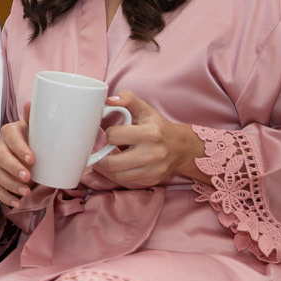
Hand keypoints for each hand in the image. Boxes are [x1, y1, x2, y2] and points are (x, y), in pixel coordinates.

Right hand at [0, 109, 34, 208]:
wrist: (33, 153)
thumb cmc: (36, 139)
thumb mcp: (37, 128)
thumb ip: (34, 117)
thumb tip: (30, 102)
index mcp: (9, 132)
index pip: (10, 139)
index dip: (20, 149)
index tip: (33, 159)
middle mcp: (0, 147)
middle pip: (1, 159)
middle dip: (14, 169)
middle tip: (28, 177)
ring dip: (11, 185)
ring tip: (26, 192)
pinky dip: (6, 197)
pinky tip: (17, 202)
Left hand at [92, 90, 207, 188]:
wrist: (180, 146)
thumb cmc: (158, 126)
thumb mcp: (145, 109)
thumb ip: (127, 99)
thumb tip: (110, 100)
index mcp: (149, 133)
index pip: (113, 136)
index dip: (108, 134)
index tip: (111, 134)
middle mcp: (152, 154)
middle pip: (112, 163)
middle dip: (102, 157)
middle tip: (101, 151)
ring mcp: (153, 170)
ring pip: (117, 175)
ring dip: (109, 168)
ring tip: (109, 158)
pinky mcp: (152, 180)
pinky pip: (127, 181)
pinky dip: (119, 174)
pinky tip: (122, 165)